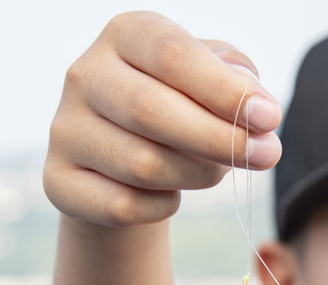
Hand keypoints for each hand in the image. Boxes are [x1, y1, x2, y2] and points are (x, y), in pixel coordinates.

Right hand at [44, 11, 282, 227]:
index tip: (270, 119)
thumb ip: (238, 78)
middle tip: (266, 155)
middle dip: (220, 139)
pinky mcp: (58, 180)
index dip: (224, 90)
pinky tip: (171, 193)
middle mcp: (84, 74)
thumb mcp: (212, 77)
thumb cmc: (181, 105)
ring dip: (197, 175)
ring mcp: (64, 129)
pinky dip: (162, 206)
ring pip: (142, 165)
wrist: (124, 158)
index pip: (172, 55)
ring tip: (216, 170)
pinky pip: (123, 206)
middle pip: (152, 111)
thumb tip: (254, 103)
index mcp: (125, 34)